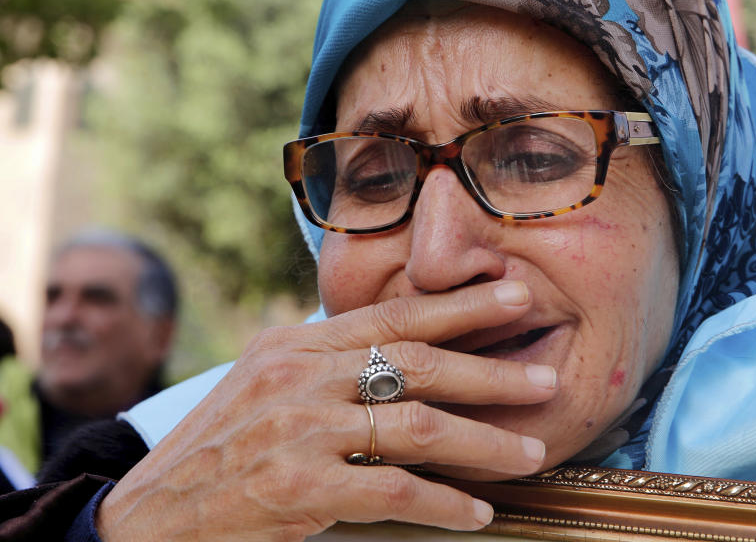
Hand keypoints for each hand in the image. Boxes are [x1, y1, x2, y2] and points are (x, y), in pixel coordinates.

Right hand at [96, 280, 556, 540]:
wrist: (148, 516)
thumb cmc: (218, 450)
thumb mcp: (264, 385)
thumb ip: (327, 364)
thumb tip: (402, 350)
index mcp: (295, 345)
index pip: (393, 316)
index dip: (461, 307)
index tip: (515, 297)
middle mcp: (298, 375)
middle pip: (417, 363)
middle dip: (491, 369)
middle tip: (547, 376)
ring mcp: (297, 430)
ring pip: (418, 426)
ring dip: (484, 441)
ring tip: (531, 450)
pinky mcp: (297, 488)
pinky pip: (394, 490)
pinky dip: (445, 502)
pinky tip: (476, 512)